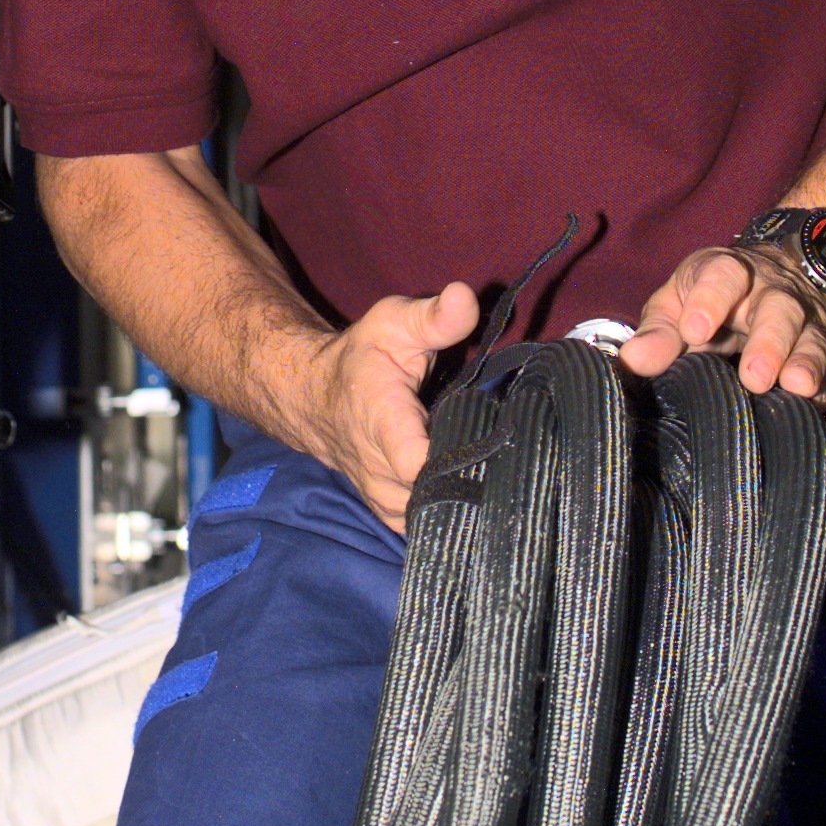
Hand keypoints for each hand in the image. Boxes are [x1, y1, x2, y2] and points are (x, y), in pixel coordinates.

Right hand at [293, 281, 480, 532]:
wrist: (315, 400)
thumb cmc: (361, 360)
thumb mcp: (393, 323)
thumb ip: (433, 316)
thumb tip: (466, 297)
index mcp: (384, 426)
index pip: (420, 465)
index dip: (460, 460)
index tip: (497, 443)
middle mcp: (382, 475)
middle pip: (440, 497)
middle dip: (478, 478)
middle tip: (511, 451)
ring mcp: (388, 502)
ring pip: (437, 519)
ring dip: (469, 499)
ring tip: (498, 469)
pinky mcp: (396, 516)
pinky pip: (430, 528)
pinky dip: (456, 513)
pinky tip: (481, 488)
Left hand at [619, 245, 825, 403]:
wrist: (777, 276)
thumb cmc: (713, 298)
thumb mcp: (679, 303)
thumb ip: (659, 333)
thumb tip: (633, 362)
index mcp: (729, 274)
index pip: (723, 276)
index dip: (710, 300)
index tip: (693, 331)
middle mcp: (773, 292)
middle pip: (778, 309)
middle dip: (769, 341)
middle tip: (754, 376)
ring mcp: (806, 319)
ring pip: (812, 335)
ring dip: (806, 361)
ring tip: (796, 387)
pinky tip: (814, 405)